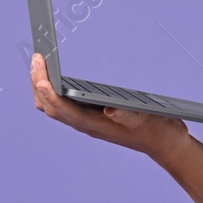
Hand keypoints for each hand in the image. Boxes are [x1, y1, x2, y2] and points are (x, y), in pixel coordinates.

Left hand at [30, 53, 189, 160]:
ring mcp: (88, 121)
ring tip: (39, 65)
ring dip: (42, 88)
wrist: (165, 144)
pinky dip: (54, 92)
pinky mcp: (93, 116)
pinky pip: (65, 106)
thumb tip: (110, 109)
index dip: (49, 92)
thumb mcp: (146, 120)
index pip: (63, 109)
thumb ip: (127, 116)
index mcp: (95, 126)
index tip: (40, 73)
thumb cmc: (156, 131)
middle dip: (39, 84)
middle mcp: (87, 124)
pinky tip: (56, 79)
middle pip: (50, 108)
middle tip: (37, 58)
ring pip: (54, 108)